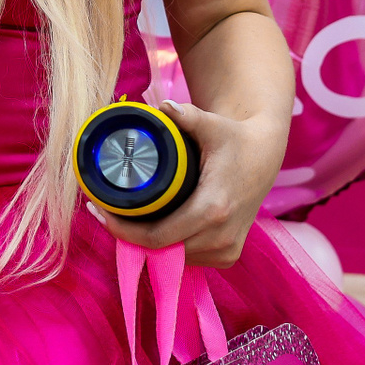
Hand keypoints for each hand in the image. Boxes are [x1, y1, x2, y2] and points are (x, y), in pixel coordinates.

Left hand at [87, 99, 287, 266]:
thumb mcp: (213, 125)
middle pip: (161, 250)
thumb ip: (188, 116)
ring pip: (174, 258)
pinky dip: (168, 247)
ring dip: (147, 243)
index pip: (157, 237)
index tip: (99, 210)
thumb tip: (164, 107)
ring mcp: (227, 250)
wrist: (265, 156)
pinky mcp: (228, 255)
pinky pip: (189, 258)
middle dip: (128, 235)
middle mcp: (221, 237)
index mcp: (213, 210)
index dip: (123, 230)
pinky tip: (150, 229)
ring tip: (122, 218)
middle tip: (102, 210)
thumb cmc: (235, 139)